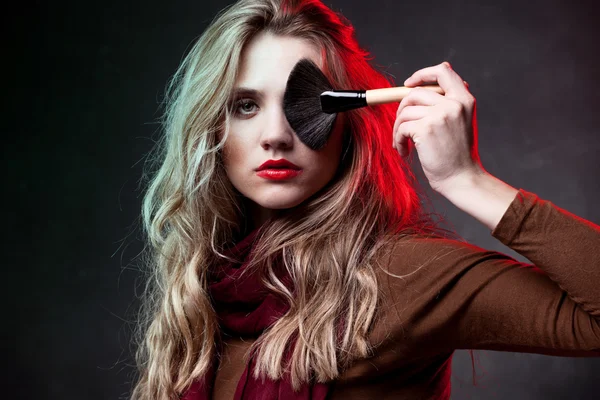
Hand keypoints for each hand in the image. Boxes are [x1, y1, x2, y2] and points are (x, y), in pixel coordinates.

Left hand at [393, 61, 484, 192]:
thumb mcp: (460, 121)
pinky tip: (405, 152)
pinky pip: (401, 128)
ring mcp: (440, 115)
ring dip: (398, 129)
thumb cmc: (457, 154)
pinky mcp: (425, 128)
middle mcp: (454, 103)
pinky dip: (397, 140)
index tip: (408, 84)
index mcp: (464, 99)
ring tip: (403, 144)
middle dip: (402, 109)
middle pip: (415, 93)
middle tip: (402, 127)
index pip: (442, 71)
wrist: (461, 178)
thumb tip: (423, 82)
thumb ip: (448, 102)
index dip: (422, 74)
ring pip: (405, 111)